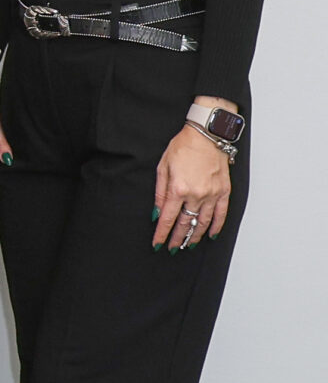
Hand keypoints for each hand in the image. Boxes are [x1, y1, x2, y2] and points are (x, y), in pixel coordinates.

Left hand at [153, 102, 235, 250]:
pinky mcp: (224, 191)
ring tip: (187, 245)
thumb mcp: (163, 167)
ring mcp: (212, 194)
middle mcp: (196, 194)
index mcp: (178, 189)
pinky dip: (216, 226)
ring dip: (195, 236)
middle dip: (177, 238)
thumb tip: (158, 212)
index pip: (168, 218)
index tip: (157, 244)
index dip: (162, 234)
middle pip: (186, 223)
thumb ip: (160, 192)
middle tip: (171, 248)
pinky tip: (210, 235)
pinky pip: (221, 214)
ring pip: (203, 222)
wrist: (207, 135)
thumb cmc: (183, 147)